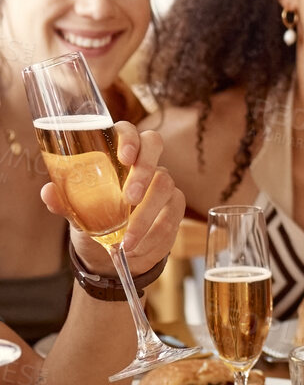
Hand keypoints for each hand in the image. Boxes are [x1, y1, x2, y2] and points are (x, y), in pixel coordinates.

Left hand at [44, 123, 184, 276]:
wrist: (113, 252)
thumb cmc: (94, 222)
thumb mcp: (77, 214)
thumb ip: (66, 203)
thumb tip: (48, 192)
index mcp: (116, 156)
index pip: (128, 132)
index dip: (129, 139)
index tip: (124, 157)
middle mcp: (142, 162)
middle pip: (154, 145)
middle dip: (143, 170)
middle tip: (130, 197)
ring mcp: (162, 182)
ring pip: (165, 184)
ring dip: (146, 213)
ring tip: (127, 237)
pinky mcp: (174, 205)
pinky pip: (172, 214)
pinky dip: (153, 232)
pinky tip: (136, 245)